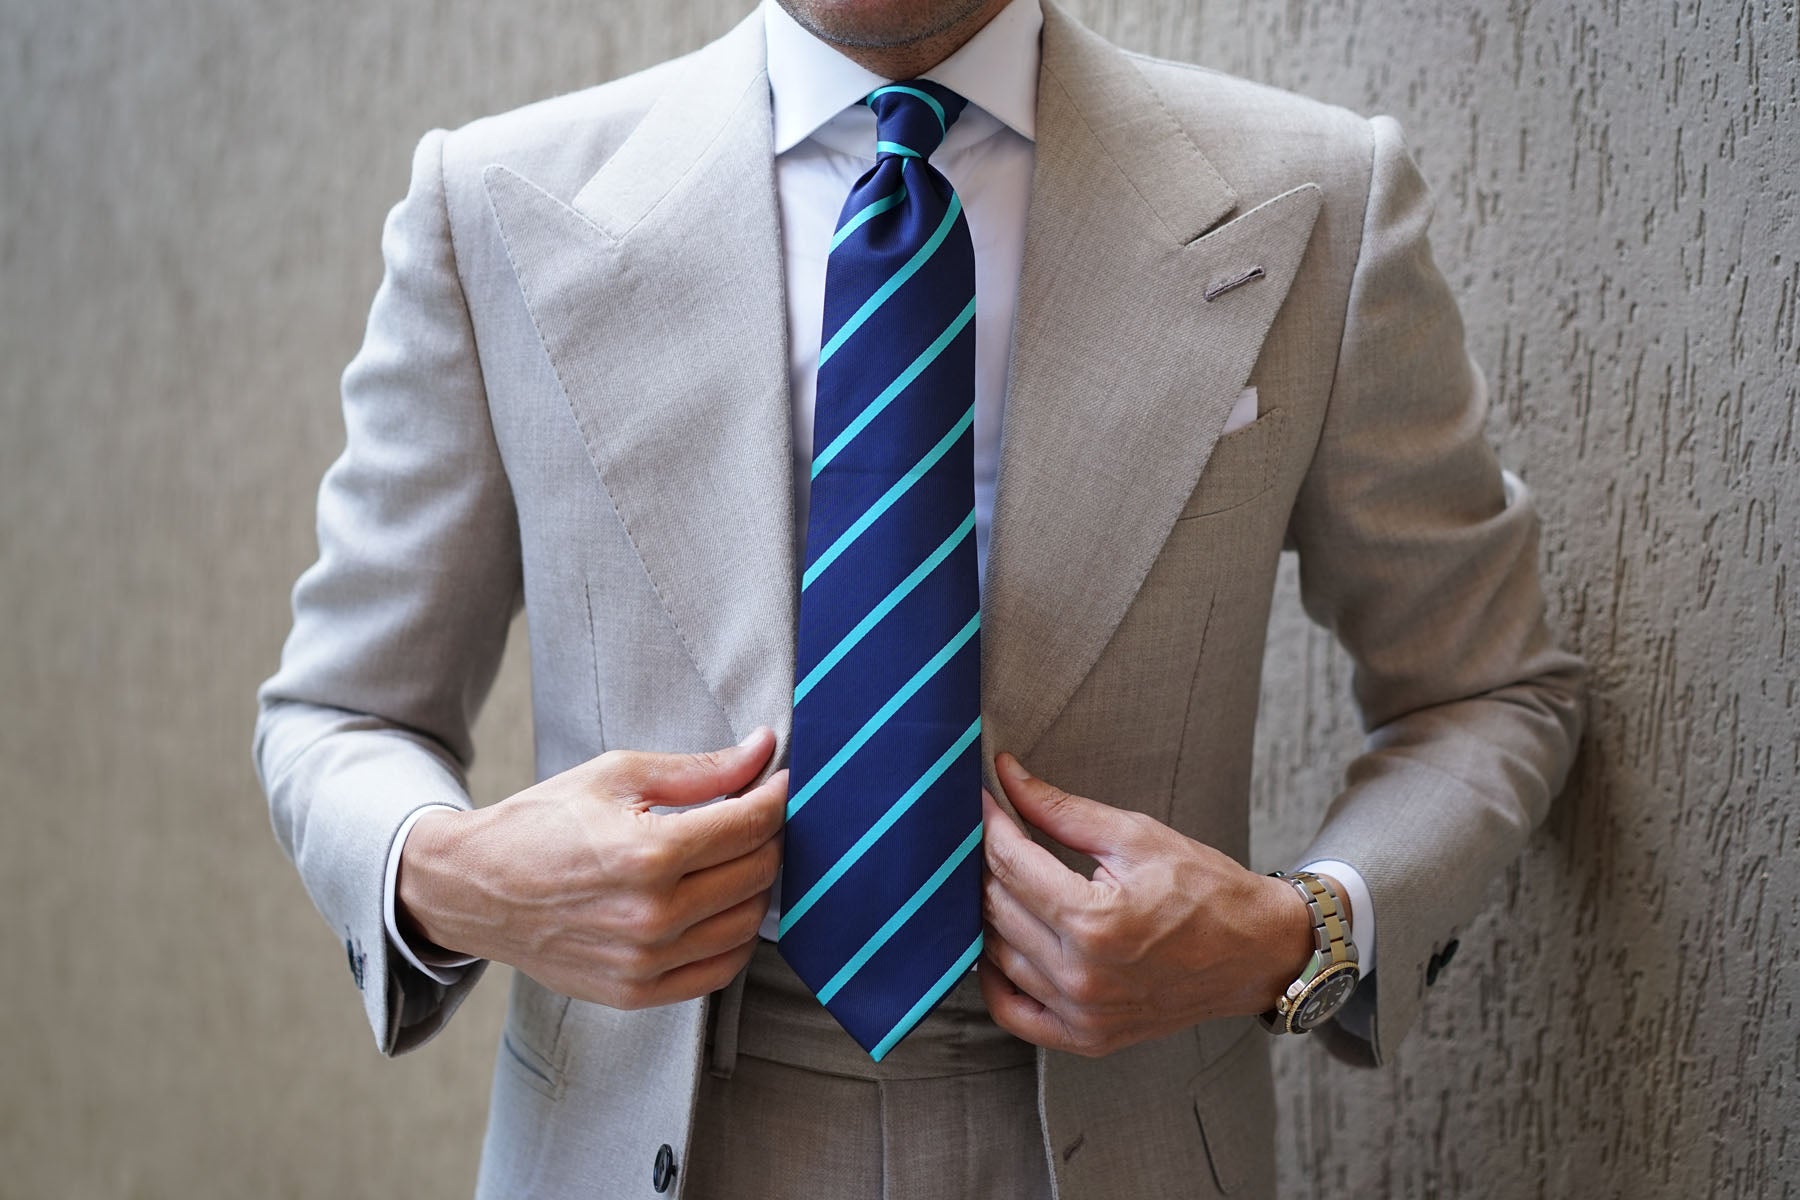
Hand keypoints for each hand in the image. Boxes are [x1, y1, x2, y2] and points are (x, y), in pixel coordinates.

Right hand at [396, 729, 785, 1009]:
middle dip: (769, 837)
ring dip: (756, 886)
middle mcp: (653, 915)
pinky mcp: (637, 992)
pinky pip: (719, 970)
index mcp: (649, 854)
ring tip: (735, 857)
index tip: (779, 782)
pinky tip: (721, 905)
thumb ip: (700, 769)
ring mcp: (646, 961)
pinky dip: (735, 937)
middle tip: (755, 816)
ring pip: (747, 924)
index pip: (751, 825)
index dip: (776, 797)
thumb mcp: (616, 776)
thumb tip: (763, 750)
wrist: (473, 888)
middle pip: (758, 873)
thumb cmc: (542, 823)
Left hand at [978, 753, 1316, 1056]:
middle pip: (996, 908)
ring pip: (996, 954)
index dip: (989, 824)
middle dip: (984, 863)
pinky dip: (995, 978)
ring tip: (1001, 877)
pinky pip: (1012, 1011)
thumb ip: (1062, 810)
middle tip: (990, 833)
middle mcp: (1082, 975)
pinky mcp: (1087, 1037)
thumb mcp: (1136, 836)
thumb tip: (1007, 776)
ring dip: (989, 912)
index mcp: (1095, 921)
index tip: (981, 799)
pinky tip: (1001, 943)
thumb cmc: (1204, 889)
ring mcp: (1082, 1014)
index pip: (1010, 864)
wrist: (1256, 952)